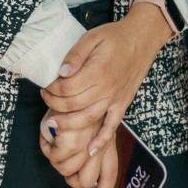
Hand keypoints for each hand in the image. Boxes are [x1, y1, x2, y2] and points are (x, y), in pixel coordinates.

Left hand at [39, 7, 172, 150]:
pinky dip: (101, 140)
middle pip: (73, 105)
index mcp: (97, 71)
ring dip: (68, 124)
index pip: (66, 88)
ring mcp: (115, 99)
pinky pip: (112, 127)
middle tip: (45, 98)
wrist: (141, 39)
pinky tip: (90, 150)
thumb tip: (61, 73)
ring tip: (53, 123)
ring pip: (88, 119)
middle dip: (54, 104)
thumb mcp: (92, 37)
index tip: (46, 84)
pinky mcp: (122, 105)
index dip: (52, 88)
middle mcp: (106, 89)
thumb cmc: (114, 37)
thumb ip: (75, 55)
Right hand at [41, 103, 117, 187]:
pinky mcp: (68, 135)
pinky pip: (54, 156)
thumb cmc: (83, 104)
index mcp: (108, 143)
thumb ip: (97, 147)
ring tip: (57, 146)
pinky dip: (49, 149)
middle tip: (66, 162)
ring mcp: (83, 142)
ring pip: (66, 169)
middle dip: (73, 178)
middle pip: (85, 180)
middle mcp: (98, 145)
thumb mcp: (96, 124)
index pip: (109, 176)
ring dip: (59, 161)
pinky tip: (50, 137)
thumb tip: (92, 176)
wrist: (76, 83)